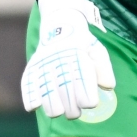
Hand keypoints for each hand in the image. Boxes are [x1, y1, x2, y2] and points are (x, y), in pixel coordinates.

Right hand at [21, 0, 115, 119]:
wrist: (60, 25)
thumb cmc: (82, 44)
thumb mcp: (97, 50)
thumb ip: (104, 69)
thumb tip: (108, 86)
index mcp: (77, 56)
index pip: (83, 85)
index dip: (87, 99)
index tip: (90, 103)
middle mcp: (59, 61)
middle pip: (66, 96)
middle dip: (73, 109)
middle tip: (76, 111)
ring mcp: (43, 65)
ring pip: (47, 97)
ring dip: (54, 108)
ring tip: (60, 110)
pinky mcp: (31, 68)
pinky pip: (27, 87)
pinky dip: (31, 99)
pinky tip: (35, 106)